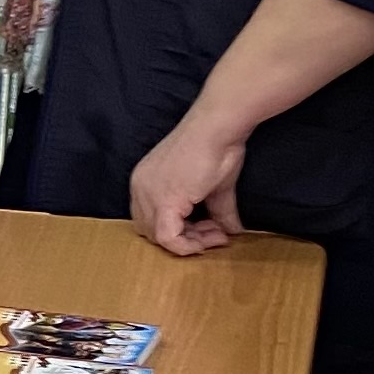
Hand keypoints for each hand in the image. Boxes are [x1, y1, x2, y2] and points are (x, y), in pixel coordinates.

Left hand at [130, 112, 246, 254]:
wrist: (218, 127)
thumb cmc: (217, 147)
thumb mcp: (215, 187)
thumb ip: (218, 211)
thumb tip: (233, 231)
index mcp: (146, 181)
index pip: (152, 220)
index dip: (182, 232)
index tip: (212, 231)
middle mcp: (140, 188)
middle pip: (153, 231)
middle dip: (186, 239)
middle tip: (216, 235)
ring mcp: (148, 194)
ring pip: (160, 237)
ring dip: (192, 242)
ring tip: (219, 235)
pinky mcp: (164, 200)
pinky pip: (168, 238)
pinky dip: (188, 245)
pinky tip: (211, 239)